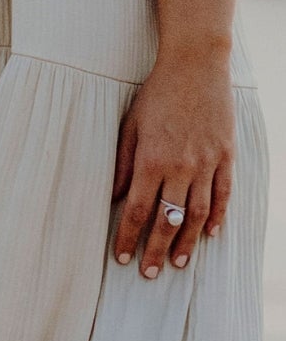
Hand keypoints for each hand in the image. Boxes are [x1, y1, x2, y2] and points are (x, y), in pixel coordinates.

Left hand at [112, 54, 234, 278]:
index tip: (121, 256)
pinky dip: (217, 217)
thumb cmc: (157, 93)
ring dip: (186, 243)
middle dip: (155, 249)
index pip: (137, 208)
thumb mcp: (131, 123)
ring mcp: (206, 164)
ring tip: (176, 264)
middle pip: (167, 219)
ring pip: (196, 215)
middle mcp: (180, 167)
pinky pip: (223, 196)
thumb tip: (114, 195)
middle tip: (148, 273)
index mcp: (151, 159)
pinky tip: (210, 235)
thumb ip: (123, 161)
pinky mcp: (226, 158)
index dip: (128, 235)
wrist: (195, 66)